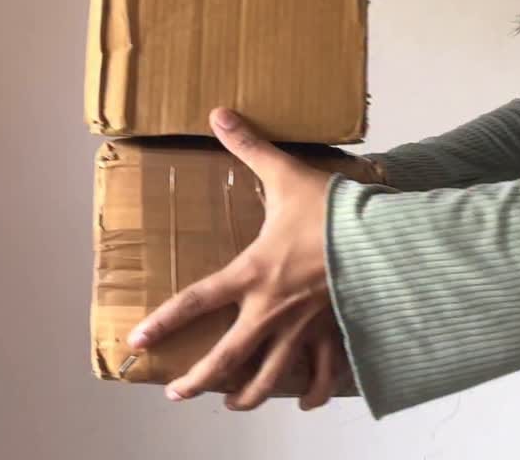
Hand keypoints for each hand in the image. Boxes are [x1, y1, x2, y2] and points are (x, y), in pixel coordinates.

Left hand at [127, 108, 353, 408]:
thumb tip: (218, 114)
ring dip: (247, 396)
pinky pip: (323, 375)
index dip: (163, 321)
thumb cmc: (330, 208)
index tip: (137, 341)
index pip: (196, 301)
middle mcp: (271, 309)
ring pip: (269, 377)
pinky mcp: (333, 332)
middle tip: (177, 394)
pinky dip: (313, 393)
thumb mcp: (284, 174)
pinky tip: (303, 401)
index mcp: (252, 272)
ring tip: (231, 404)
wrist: (382, 237)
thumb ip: (248, 146)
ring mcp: (303, 327)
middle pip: (227, 358)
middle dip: (198, 381)